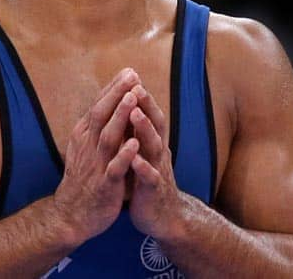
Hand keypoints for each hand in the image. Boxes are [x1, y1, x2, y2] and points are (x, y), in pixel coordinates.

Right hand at [53, 68, 142, 240]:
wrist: (72, 215)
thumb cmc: (83, 178)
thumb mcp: (85, 147)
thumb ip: (97, 126)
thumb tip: (110, 102)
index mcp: (84, 136)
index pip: (98, 106)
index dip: (113, 88)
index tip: (129, 71)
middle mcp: (87, 146)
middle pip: (101, 114)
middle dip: (117, 94)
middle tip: (131, 75)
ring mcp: (95, 165)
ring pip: (107, 136)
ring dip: (120, 116)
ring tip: (132, 98)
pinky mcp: (104, 185)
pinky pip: (114, 168)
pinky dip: (124, 155)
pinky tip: (135, 143)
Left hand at [127, 86, 185, 238]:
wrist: (163, 216)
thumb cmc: (147, 180)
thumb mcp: (143, 152)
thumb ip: (137, 131)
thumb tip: (128, 104)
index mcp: (151, 142)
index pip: (148, 114)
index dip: (140, 96)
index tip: (129, 76)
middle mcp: (157, 152)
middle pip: (155, 124)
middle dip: (146, 105)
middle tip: (136, 87)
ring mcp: (158, 169)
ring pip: (154, 146)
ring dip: (145, 129)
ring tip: (136, 113)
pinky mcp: (154, 191)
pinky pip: (150, 178)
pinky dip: (143, 167)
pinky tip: (134, 160)